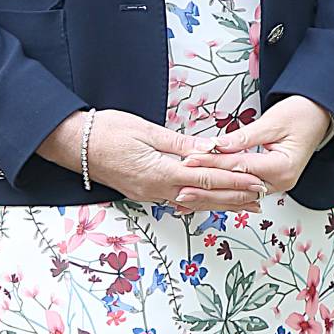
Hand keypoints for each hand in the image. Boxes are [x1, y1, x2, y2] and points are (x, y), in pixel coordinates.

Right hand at [37, 109, 272, 210]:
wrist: (73, 144)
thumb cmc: (106, 130)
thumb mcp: (146, 130)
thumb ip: (180, 143)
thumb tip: (210, 148)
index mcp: (160, 172)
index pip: (206, 178)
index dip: (234, 181)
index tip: (256, 182)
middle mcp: (156, 189)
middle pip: (203, 196)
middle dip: (234, 197)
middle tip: (261, 198)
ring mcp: (148, 193)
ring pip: (192, 201)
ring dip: (219, 202)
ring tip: (244, 203)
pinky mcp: (142, 192)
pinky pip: (176, 199)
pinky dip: (198, 200)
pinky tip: (209, 201)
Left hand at [174, 96, 333, 215]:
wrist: (320, 116)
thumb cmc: (301, 115)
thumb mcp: (272, 121)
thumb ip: (244, 136)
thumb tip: (218, 145)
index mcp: (283, 167)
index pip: (239, 167)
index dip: (212, 164)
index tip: (190, 160)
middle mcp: (281, 182)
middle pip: (237, 189)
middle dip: (207, 189)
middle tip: (181, 189)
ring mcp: (277, 185)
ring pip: (238, 195)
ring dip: (212, 197)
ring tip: (187, 199)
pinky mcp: (270, 182)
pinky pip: (244, 191)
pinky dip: (223, 194)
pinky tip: (206, 198)